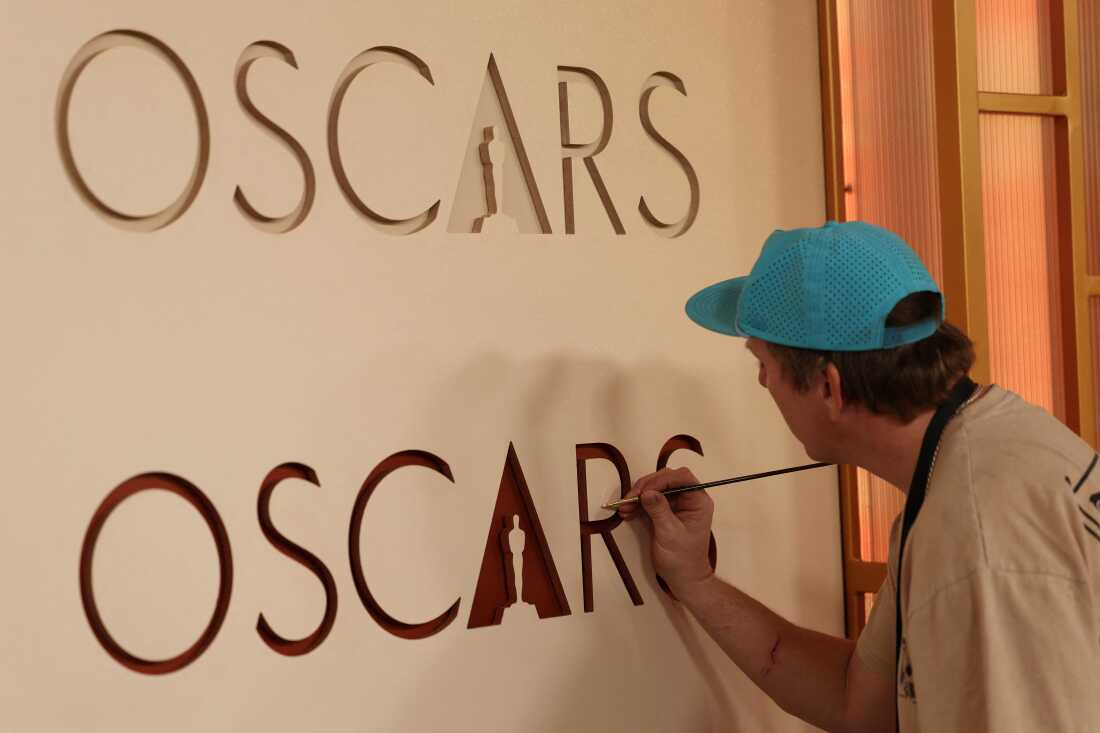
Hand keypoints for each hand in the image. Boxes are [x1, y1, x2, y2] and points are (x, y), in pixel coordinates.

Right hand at [619, 467, 713, 591]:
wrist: (682, 578)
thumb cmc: (682, 558)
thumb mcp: (669, 534)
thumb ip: (659, 511)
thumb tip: (647, 492)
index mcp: (698, 501)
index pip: (681, 478)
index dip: (661, 479)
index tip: (644, 491)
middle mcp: (688, 498)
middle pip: (667, 479)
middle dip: (647, 486)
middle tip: (631, 498)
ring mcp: (676, 504)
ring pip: (656, 488)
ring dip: (639, 495)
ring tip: (625, 507)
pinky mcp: (665, 511)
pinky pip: (650, 500)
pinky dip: (637, 504)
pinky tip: (627, 512)